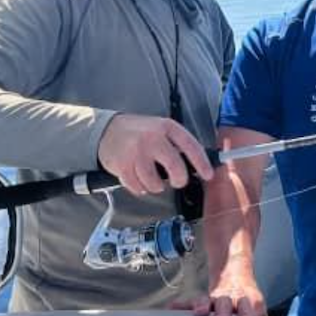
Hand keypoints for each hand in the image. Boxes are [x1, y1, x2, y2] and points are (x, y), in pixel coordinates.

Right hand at [98, 113, 212, 195]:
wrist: (106, 130)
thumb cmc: (139, 132)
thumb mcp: (161, 129)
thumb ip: (177, 144)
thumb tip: (198, 164)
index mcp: (166, 127)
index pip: (190, 146)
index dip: (202, 163)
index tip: (208, 174)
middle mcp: (152, 138)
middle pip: (175, 167)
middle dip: (179, 179)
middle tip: (177, 181)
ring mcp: (136, 152)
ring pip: (155, 182)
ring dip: (156, 186)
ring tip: (153, 178)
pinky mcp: (122, 165)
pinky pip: (138, 187)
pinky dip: (141, 188)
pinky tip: (139, 178)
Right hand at [188, 259, 265, 315]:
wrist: (234, 273)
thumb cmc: (249, 304)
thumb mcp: (260, 311)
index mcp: (249, 301)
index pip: (251, 306)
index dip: (248, 313)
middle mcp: (232, 299)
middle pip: (229, 302)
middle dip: (224, 310)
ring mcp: (216, 299)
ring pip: (210, 300)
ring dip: (204, 305)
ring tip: (200, 312)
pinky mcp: (203, 301)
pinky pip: (190, 302)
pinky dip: (181, 306)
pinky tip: (172, 309)